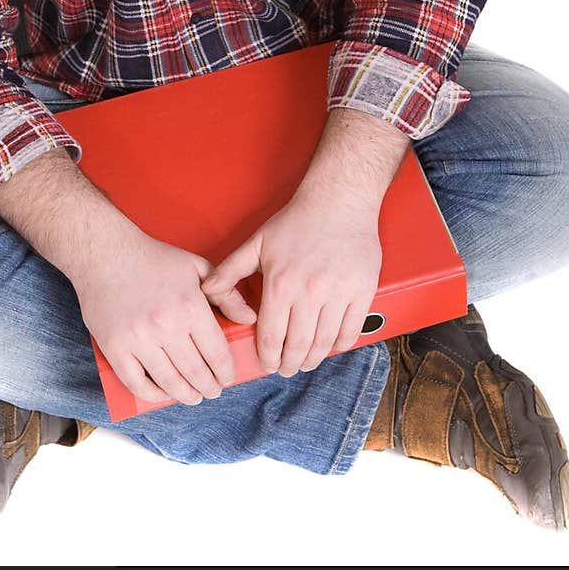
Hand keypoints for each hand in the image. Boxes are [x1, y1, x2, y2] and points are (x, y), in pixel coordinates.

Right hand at [71, 219, 256, 405]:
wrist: (106, 253)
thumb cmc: (153, 258)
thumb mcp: (197, 267)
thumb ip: (226, 293)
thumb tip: (250, 318)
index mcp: (189, 306)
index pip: (217, 354)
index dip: (226, 372)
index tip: (227, 378)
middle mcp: (166, 326)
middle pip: (196, 373)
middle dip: (209, 387)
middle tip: (213, 391)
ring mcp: (138, 339)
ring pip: (169, 382)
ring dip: (186, 395)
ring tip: (193, 397)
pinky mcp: (115, 348)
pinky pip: (137, 383)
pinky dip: (153, 395)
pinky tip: (163, 394)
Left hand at [199, 187, 381, 375]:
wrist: (339, 200)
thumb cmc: (296, 221)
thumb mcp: (257, 242)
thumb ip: (230, 270)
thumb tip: (206, 291)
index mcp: (280, 283)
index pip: (272, 338)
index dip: (268, 358)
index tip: (268, 364)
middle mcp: (310, 293)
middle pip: (298, 347)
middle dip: (289, 365)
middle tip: (286, 368)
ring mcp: (338, 294)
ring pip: (324, 343)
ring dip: (313, 359)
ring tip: (306, 361)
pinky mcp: (362, 291)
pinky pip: (351, 331)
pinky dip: (339, 345)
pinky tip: (330, 346)